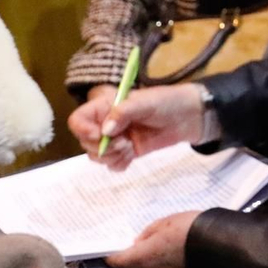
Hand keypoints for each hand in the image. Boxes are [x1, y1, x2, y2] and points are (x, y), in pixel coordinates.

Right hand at [67, 83, 206, 170]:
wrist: (188, 117)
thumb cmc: (167, 102)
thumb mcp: (145, 102)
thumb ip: (123, 113)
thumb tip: (106, 131)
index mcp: (105, 106)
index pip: (79, 119)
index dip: (83, 130)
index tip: (99, 136)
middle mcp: (106, 123)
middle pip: (85, 142)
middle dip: (101, 147)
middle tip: (123, 142)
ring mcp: (116, 139)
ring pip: (96, 156)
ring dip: (110, 156)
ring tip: (129, 147)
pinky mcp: (127, 152)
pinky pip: (112, 165)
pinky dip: (119, 164)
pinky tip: (132, 155)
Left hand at [106, 210, 197, 267]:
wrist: (216, 244)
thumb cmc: (187, 229)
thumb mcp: (162, 223)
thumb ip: (146, 234)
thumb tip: (137, 243)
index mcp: (142, 257)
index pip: (116, 262)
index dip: (108, 255)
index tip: (106, 248)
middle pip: (129, 267)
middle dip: (127, 257)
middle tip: (128, 243)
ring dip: (142, 260)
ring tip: (148, 245)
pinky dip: (156, 262)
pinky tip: (162, 251)